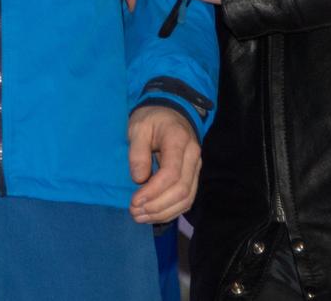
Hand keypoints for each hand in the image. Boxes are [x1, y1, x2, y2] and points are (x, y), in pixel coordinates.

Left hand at [128, 105, 200, 222]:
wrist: (170, 113)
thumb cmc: (152, 119)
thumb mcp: (138, 127)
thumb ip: (137, 151)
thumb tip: (139, 179)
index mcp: (179, 140)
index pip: (172, 173)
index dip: (154, 191)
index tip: (135, 200)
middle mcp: (193, 156)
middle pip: (181, 190)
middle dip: (157, 206)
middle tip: (134, 212)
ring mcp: (196, 167)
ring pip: (186, 199)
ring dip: (163, 213)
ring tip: (140, 216)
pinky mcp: (193, 176)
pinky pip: (187, 199)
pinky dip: (170, 211)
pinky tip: (153, 215)